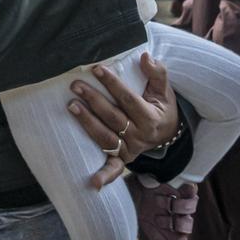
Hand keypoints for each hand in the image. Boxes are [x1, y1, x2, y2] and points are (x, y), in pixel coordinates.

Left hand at [68, 52, 178, 188]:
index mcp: (151, 118)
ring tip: (71, 106)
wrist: (168, 133)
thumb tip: (146, 56)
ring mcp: (131, 150)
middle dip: (93, 100)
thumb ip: (157, 73)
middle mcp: (140, 136)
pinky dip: (104, 177)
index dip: (112, 84)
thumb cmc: (161, 106)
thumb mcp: (164, 89)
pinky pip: (114, 169)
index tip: (96, 69)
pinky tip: (92, 182)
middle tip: (75, 85)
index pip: (128, 99)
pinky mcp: (123, 159)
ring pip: (106, 137)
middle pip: (113, 117)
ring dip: (87, 123)